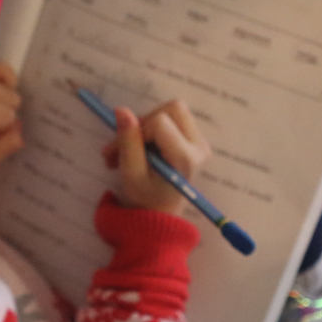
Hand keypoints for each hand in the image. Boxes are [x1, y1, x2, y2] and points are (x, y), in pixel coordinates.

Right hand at [101, 99, 210, 214]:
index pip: (160, 122)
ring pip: (173, 110)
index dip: (138, 130)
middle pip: (173, 108)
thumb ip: (127, 141)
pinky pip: (174, 118)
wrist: (160, 212)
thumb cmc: (144, 197)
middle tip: (126, 143)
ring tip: (130, 148)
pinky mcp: (195, 139)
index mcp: (186, 158)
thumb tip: (121, 111)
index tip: (124, 149)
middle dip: (144, 122)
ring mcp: (201, 142)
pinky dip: (154, 128)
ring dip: (147, 125)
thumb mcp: (130, 173)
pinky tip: (143, 147)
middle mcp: (200, 146)